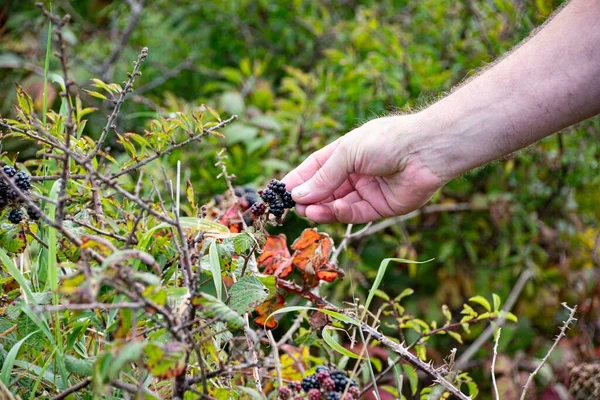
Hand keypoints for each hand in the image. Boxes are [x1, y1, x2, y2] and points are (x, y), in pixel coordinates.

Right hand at [282, 114, 445, 223]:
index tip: (281, 191)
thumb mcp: (348, 153)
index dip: (299, 180)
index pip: (315, 168)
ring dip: (322, 208)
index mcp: (346, 153)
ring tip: (307, 212)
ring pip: (338, 204)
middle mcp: (355, 172)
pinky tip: (334, 209)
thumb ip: (324, 176)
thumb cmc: (386, 141)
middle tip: (293, 207)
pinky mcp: (381, 207)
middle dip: (309, 198)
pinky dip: (343, 213)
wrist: (426, 151)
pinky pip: (357, 213)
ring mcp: (368, 190)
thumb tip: (298, 195)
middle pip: (325, 189)